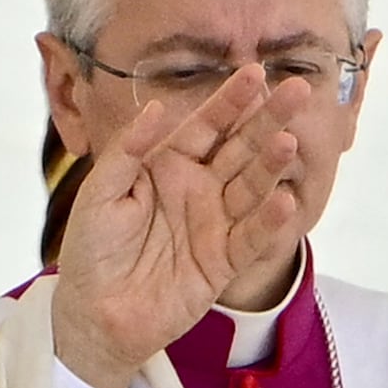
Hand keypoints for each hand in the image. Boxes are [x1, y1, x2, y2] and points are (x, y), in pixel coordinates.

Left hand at [48, 68, 300, 387]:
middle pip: (241, 148)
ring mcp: (214, 224)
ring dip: (271, 166)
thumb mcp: (99, 193)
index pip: (207, 125)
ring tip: (289, 143)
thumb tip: (158, 106)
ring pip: (252, 188)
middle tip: (297, 90)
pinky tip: (284, 200)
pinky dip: (269, 221)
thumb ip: (128, 150)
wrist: (93, 314)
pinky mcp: (223, 262)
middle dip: (268, 120)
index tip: (256, 72)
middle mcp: (198, 189)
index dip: (231, 100)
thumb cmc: (90, 251)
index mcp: (168, 165)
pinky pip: (251, 238)